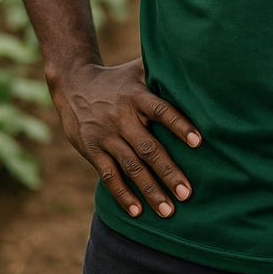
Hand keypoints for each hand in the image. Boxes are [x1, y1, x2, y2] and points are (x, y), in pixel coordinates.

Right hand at [52, 57, 201, 219]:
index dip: (179, 125)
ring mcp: (106, 135)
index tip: (198, 142)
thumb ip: (162, 68)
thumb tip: (196, 62)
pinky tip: (137, 212)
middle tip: (187, 193)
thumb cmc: (118, 78)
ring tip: (168, 210)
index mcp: (137, 95)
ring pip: (130, 166)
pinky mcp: (93, 150)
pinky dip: (123, 194)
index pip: (161, 110)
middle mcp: (122, 116)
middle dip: (168, 171)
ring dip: (150, 190)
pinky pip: (109, 175)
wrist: (74, 84)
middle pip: (148, 147)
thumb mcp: (138, 68)